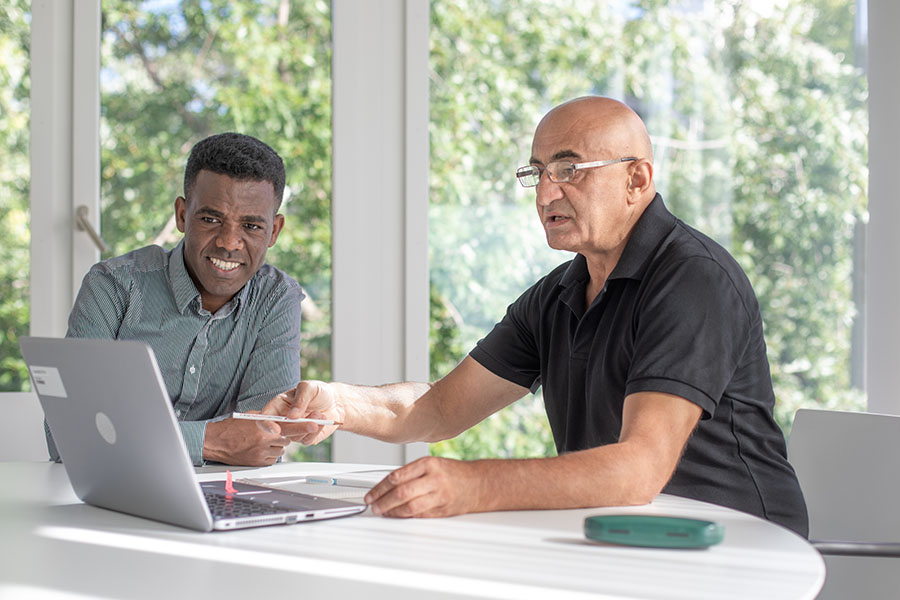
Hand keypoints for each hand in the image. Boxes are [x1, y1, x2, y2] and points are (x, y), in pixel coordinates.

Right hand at [203, 414, 289, 465]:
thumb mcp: (251, 416)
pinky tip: (262, 451)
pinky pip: (271, 461)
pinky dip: (270, 456)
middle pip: (286, 441)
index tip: (305, 426)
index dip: (297, 427)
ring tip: (267, 443)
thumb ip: (267, 417)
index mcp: (264, 428)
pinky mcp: (256, 463)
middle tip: (276, 436)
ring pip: (280, 452)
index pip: (288, 428)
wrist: (216, 441)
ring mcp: (260, 453)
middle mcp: (264, 441)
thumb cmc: (231, 428)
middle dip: (282, 438)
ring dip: (276, 448)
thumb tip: (279, 418)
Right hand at [269, 381, 343, 445]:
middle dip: (297, 428)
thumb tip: (291, 416)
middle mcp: (283, 419)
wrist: (335, 402)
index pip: (265, 417)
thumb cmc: (318, 392)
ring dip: (309, 427)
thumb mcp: (308, 387)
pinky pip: (306, 441)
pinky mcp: (304, 437)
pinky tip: (322, 421)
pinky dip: (316, 432)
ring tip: (320, 414)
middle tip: (313, 424)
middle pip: (281, 430)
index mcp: (278, 405)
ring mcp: (293, 430)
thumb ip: (300, 399)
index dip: (266, 425)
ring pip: (294, 437)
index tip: (275, 430)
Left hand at [365, 456, 485, 517]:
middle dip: (382, 501)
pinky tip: (396, 516)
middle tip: (373, 505)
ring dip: (391, 512)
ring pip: (409, 506)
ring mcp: (439, 495)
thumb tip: (386, 485)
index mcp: (428, 464)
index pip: (397, 476)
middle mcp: (434, 479)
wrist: (480, 483)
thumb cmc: (454, 473)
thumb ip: (411, 473)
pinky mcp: (442, 510)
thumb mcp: (433, 464)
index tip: (370, 494)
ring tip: (382, 512)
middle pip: (401, 492)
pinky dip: (404, 516)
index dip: (380, 487)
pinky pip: (419, 515)